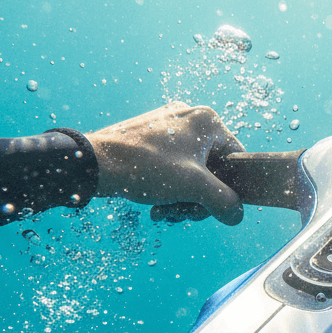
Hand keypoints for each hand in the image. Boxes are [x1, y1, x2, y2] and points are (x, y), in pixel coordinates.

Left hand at [87, 102, 244, 224]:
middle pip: (212, 168)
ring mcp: (168, 125)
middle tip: (183, 214)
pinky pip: (172, 165)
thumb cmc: (145, 168)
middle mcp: (190, 117)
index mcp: (208, 121)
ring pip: (191, 170)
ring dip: (182, 197)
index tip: (214, 207)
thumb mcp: (194, 188)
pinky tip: (155, 204)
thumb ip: (224, 202)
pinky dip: (167, 187)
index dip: (230, 188)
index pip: (236, 158)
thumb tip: (237, 215)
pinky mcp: (151, 135)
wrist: (94, 163)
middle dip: (199, 198)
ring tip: (164, 211)